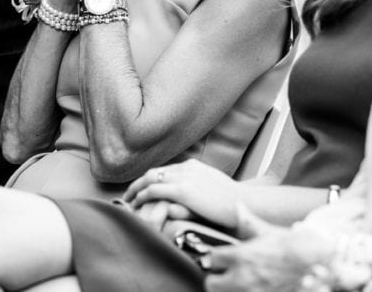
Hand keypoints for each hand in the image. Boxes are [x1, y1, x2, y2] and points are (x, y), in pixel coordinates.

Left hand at [124, 159, 243, 229]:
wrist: (244, 203)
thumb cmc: (232, 203)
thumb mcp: (212, 189)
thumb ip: (197, 189)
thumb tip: (186, 197)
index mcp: (193, 166)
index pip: (165, 170)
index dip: (150, 179)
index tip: (142, 189)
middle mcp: (186, 168)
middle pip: (154, 172)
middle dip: (139, 183)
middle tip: (128, 195)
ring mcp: (184, 178)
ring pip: (149, 179)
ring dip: (136, 190)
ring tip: (127, 202)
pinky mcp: (182, 190)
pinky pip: (154, 191)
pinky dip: (141, 196)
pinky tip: (135, 205)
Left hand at [205, 207, 334, 291]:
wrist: (318, 262)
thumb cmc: (294, 245)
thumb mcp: (269, 231)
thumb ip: (248, 221)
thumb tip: (238, 207)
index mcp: (241, 256)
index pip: (212, 259)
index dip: (215, 257)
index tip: (219, 257)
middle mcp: (243, 277)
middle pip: (211, 283)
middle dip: (216, 278)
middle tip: (223, 274)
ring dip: (228, 287)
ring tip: (237, 282)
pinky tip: (253, 286)